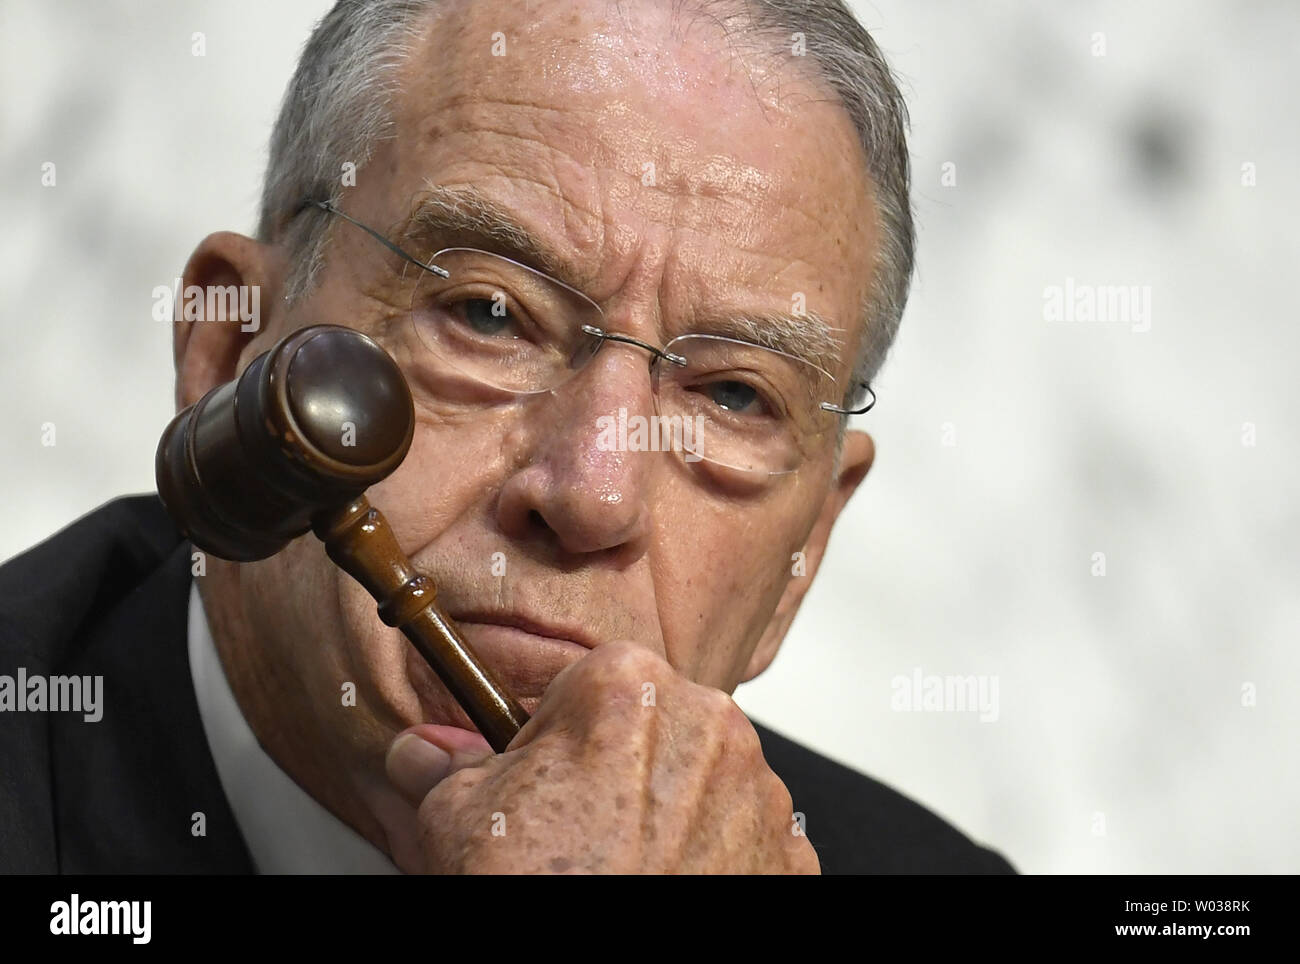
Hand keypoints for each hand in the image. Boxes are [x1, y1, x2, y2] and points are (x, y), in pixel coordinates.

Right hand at [384, 640, 818, 873]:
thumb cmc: (542, 889)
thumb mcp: (458, 819)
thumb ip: (443, 766)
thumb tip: (421, 753)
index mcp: (628, 685)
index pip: (589, 684)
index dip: (557, 735)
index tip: (543, 776)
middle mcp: (708, 724)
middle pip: (654, 726)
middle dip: (617, 768)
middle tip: (575, 830)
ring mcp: (758, 791)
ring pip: (703, 780)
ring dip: (668, 811)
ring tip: (620, 868)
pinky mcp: (787, 855)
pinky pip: (744, 838)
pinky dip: (711, 860)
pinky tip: (665, 887)